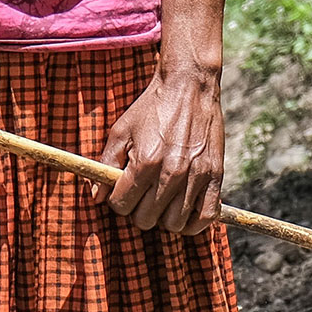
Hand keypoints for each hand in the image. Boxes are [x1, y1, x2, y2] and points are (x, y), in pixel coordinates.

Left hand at [99, 67, 224, 234]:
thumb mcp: (120, 131)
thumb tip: (95, 197)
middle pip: (147, 218)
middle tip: (142, 196)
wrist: (189, 87)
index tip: (122, 191)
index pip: (122, 205)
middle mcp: (171, 172)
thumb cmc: (151, 109)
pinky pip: (206, 218)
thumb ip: (105, 165)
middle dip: (138, 210)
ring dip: (163, 218)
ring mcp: (196, 176)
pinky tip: (184, 213)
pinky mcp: (216, 176)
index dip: (118, 201)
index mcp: (145, 161)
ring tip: (162, 202)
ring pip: (174, 223)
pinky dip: (193, 224)